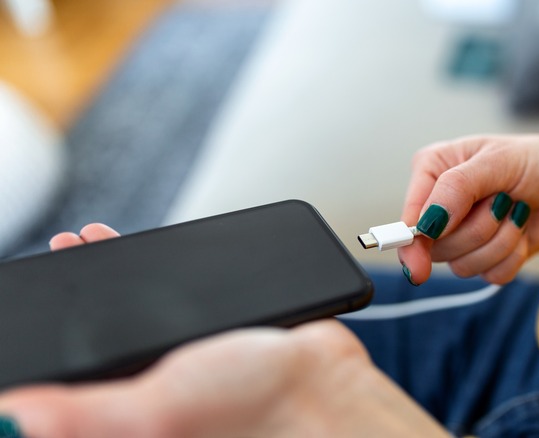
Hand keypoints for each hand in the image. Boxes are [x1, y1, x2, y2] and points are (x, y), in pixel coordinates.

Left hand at [0, 225, 446, 437]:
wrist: (325, 382)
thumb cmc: (252, 410)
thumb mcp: (153, 411)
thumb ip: (84, 415)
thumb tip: (12, 416)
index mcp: (127, 412)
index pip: (69, 376)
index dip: (46, 343)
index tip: (30, 301)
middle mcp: (153, 384)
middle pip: (100, 335)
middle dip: (77, 295)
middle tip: (61, 259)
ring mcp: (186, 354)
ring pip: (140, 309)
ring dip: (117, 275)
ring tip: (93, 245)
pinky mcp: (217, 330)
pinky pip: (181, 295)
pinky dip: (165, 270)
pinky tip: (155, 253)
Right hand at [398, 134, 538, 284]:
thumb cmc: (532, 159)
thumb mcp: (497, 160)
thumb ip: (457, 188)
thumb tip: (427, 223)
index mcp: (432, 173)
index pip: (409, 218)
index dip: (411, 244)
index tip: (418, 267)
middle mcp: (441, 207)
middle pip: (439, 248)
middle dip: (479, 229)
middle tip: (502, 200)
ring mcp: (462, 236)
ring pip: (464, 265)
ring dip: (500, 240)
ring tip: (514, 210)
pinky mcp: (487, 257)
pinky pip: (491, 275)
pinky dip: (513, 254)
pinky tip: (521, 229)